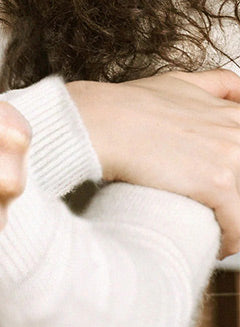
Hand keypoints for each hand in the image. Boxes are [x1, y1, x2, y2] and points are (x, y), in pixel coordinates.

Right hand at [68, 70, 239, 257]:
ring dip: (234, 220)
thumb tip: (237, 89)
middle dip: (233, 195)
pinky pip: (238, 227)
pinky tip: (216, 244)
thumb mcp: (176, 82)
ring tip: (216, 230)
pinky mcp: (218, 183)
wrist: (99, 121)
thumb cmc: (126, 105)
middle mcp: (237, 132)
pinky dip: (230, 241)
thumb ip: (214, 84)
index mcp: (231, 113)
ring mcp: (231, 157)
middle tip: (215, 206)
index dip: (233, 169)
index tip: (225, 183)